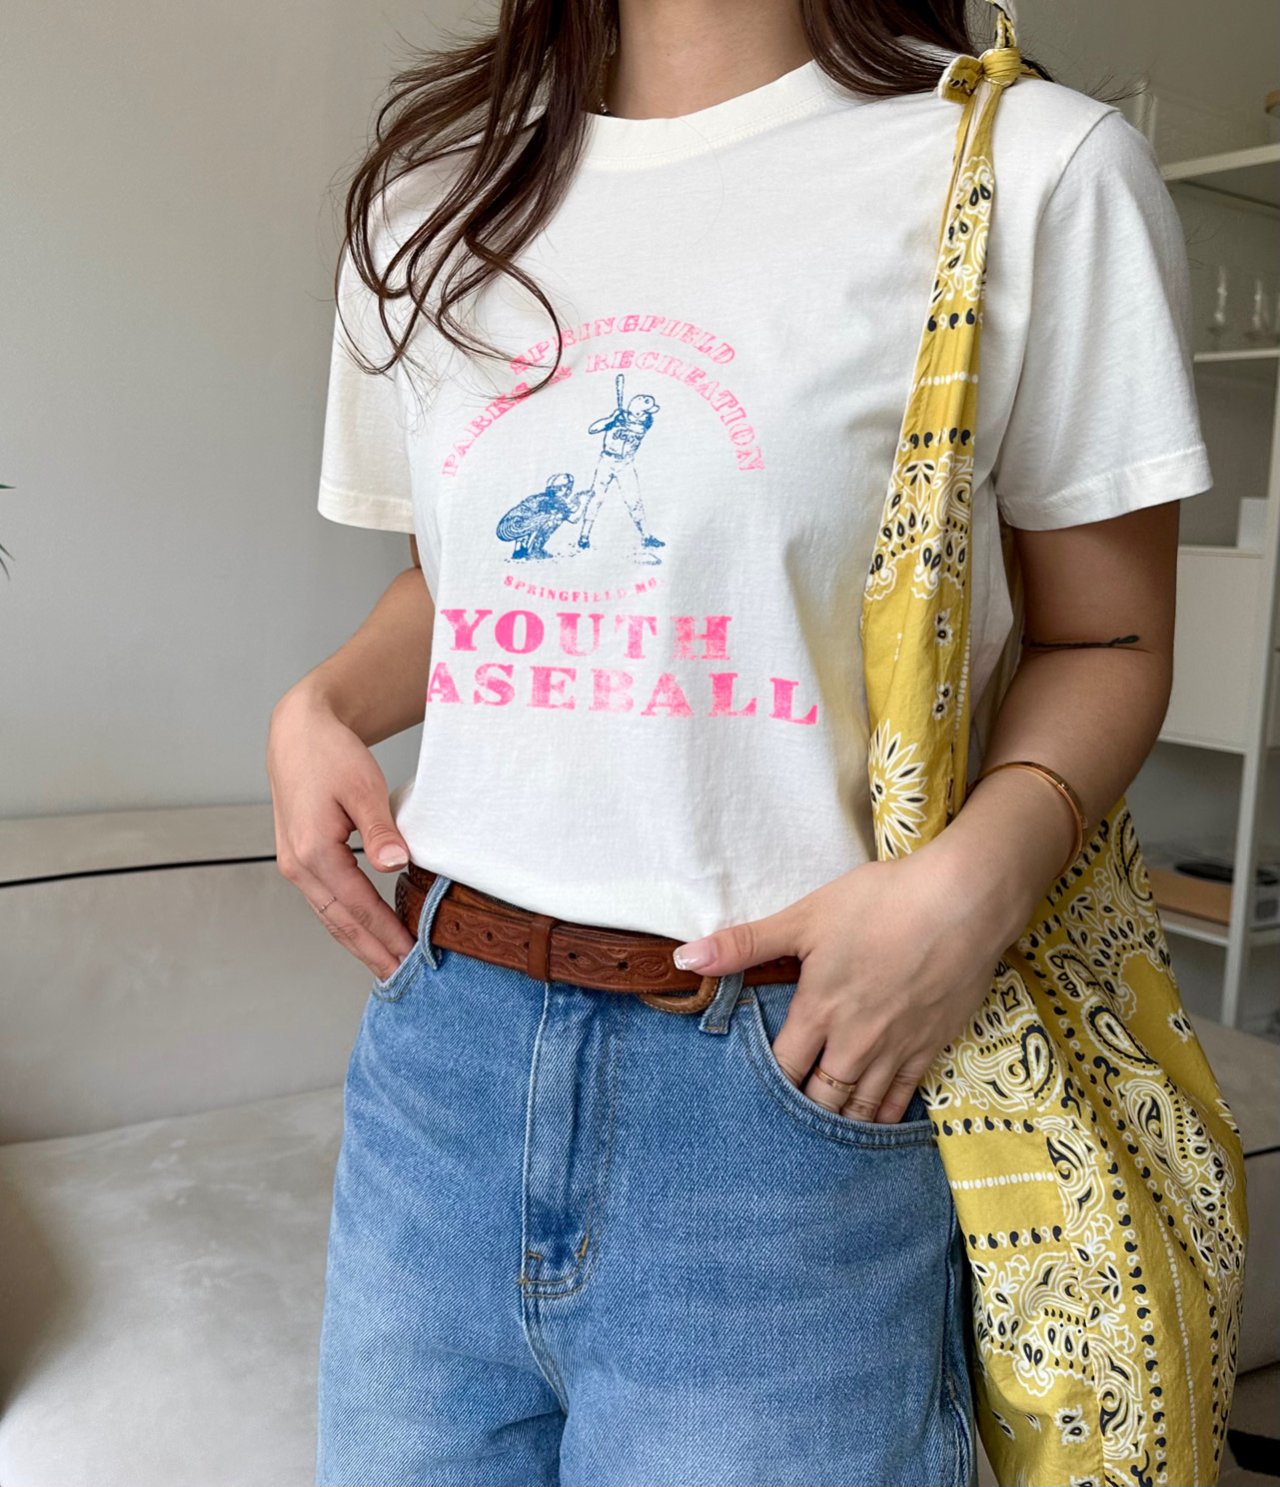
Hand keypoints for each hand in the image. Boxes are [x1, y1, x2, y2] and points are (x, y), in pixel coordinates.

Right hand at [266, 685, 416, 982]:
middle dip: (373, 953)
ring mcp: (295, 866)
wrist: (298, 733)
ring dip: (360, 944)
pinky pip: (327, 903)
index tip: (413, 958)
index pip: (359, 906)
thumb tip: (395, 865)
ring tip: (389, 966)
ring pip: (331, 918)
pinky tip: (367, 934)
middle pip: (341, 923)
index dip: (387, 935)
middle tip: (404, 979)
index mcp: (313, 852)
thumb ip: (380, 830)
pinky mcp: (300, 860)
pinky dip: (348, 923)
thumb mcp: (363, 786)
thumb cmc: (330, 754)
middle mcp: (298, 866)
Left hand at [670, 853, 1004, 1123]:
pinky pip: (902, 1100)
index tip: (749, 1101)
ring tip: (819, 1143)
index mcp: (818, 1011)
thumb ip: (744, 944)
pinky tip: (872, 1127)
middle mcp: (854, 1042)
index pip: (781, 1070)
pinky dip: (884, 1119)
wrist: (962, 903)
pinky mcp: (932, 1048)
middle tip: (781, 1132)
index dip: (764, 1088)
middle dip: (799, 1115)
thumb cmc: (882, 903)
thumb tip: (685, 959)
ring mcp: (896, 1050)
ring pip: (860, 1108)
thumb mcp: (805, 917)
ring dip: (838, 1124)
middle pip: (820, 1099)